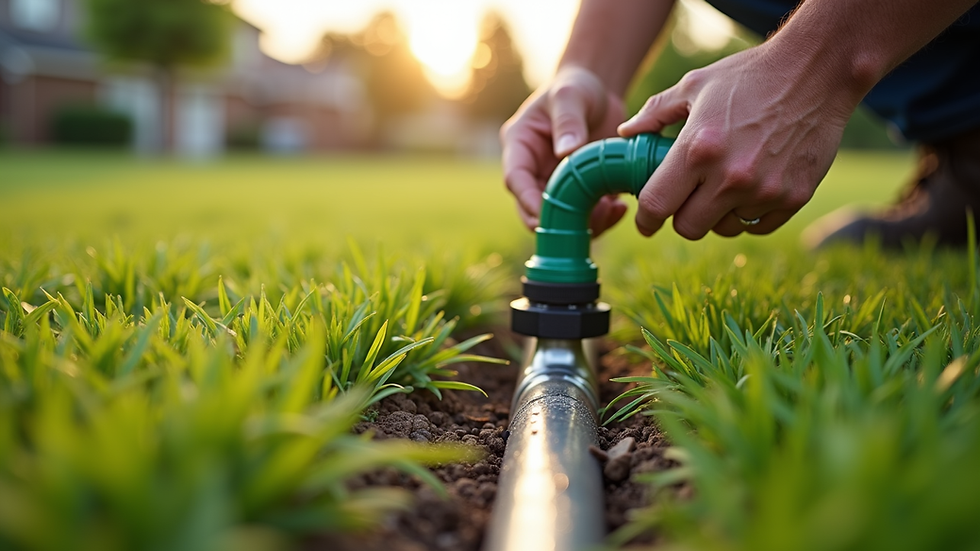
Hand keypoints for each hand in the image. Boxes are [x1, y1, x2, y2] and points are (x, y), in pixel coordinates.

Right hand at [501, 66, 628, 236]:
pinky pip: (583, 216)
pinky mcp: (577, 192)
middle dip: (555, 220)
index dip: (527, 200)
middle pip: (530, 208)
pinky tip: (619, 208)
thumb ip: (568, 120)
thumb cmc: (576, 88)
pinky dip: (600, 219)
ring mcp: (553, 183)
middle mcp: (532, 170)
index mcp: (520, 145)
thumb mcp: (570, 95)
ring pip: (558, 218)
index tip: (546, 213)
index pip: (515, 178)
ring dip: (581, 224)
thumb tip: (565, 152)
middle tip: (585, 221)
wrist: (597, 93)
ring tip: (610, 212)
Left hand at [618, 43, 854, 238]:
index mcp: (698, 150)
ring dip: (718, 214)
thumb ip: (656, 112)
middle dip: (681, 215)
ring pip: (724, 228)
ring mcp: (764, 192)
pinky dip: (749, 214)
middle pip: (688, 228)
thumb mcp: (695, 85)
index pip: (657, 205)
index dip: (646, 218)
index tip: (647, 220)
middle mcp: (730, 178)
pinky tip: (751, 186)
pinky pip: (757, 226)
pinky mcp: (793, 198)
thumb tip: (627, 133)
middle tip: (687, 196)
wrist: (817, 72)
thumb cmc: (750, 76)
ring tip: (724, 183)